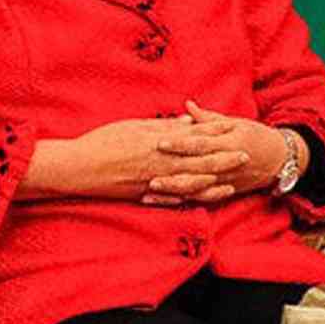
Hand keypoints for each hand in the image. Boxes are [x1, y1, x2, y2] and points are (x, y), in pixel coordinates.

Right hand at [19, 117, 246, 204]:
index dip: (216, 136)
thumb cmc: (104, 140)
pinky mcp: (144, 197)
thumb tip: (187, 121)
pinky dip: (190, 200)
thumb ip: (163, 126)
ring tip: (232, 183)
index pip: (195, 138)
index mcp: (159, 141)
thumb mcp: (136, 126)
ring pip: (190, 184)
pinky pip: (172, 200)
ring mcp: (153, 183)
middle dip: (223, 159)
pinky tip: (202, 202)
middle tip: (245, 157)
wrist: (78, 167)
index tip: (235, 132)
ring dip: (213, 183)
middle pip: (199, 162)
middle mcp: (161, 163)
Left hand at [144, 101, 305, 206]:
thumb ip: (208, 118)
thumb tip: (187, 105)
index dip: (180, 143)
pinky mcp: (224, 193)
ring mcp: (225, 181)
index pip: (200, 143)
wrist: (280, 159)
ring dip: (172, 192)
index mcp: (228, 142)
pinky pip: (200, 200)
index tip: (160, 141)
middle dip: (171, 172)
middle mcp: (226, 164)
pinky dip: (182, 201)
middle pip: (195, 169)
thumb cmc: (255, 135)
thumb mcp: (235, 122)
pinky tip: (164, 202)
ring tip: (149, 191)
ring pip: (196, 189)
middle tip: (148, 173)